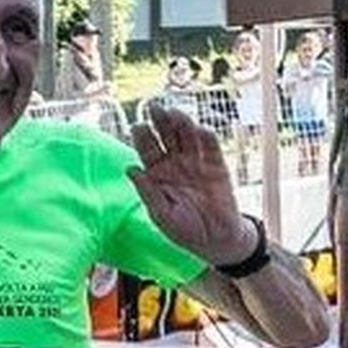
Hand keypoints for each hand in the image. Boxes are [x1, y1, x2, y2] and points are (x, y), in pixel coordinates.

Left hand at [128, 102, 254, 266]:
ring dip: (182, 123)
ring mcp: (196, 161)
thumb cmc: (185, 230)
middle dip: (160, 121)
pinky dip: (206, 137)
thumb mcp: (162, 216)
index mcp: (157, 174)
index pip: (146, 149)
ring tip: (176, 115)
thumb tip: (130, 170)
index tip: (138, 126)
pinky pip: (211, 147)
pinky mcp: (216, 164)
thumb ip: (147, 193)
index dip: (142, 137)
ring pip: (187, 136)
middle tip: (155, 108)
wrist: (217, 239)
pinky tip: (200, 131)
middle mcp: (175, 163)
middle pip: (165, 136)